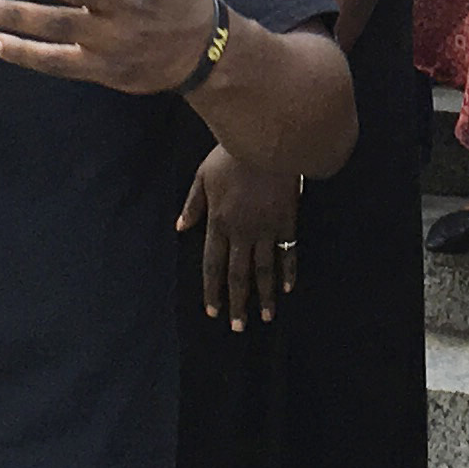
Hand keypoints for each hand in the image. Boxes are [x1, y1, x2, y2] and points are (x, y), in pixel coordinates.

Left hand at [181, 145, 303, 327]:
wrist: (268, 140)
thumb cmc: (232, 154)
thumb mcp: (203, 176)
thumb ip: (192, 204)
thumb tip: (180, 228)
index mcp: (218, 222)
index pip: (212, 265)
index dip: (212, 291)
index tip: (213, 312)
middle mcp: (241, 232)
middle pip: (238, 275)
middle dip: (237, 302)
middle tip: (239, 327)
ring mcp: (266, 228)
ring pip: (264, 269)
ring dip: (263, 296)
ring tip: (265, 317)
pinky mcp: (287, 220)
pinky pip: (287, 251)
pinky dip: (288, 271)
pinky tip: (287, 288)